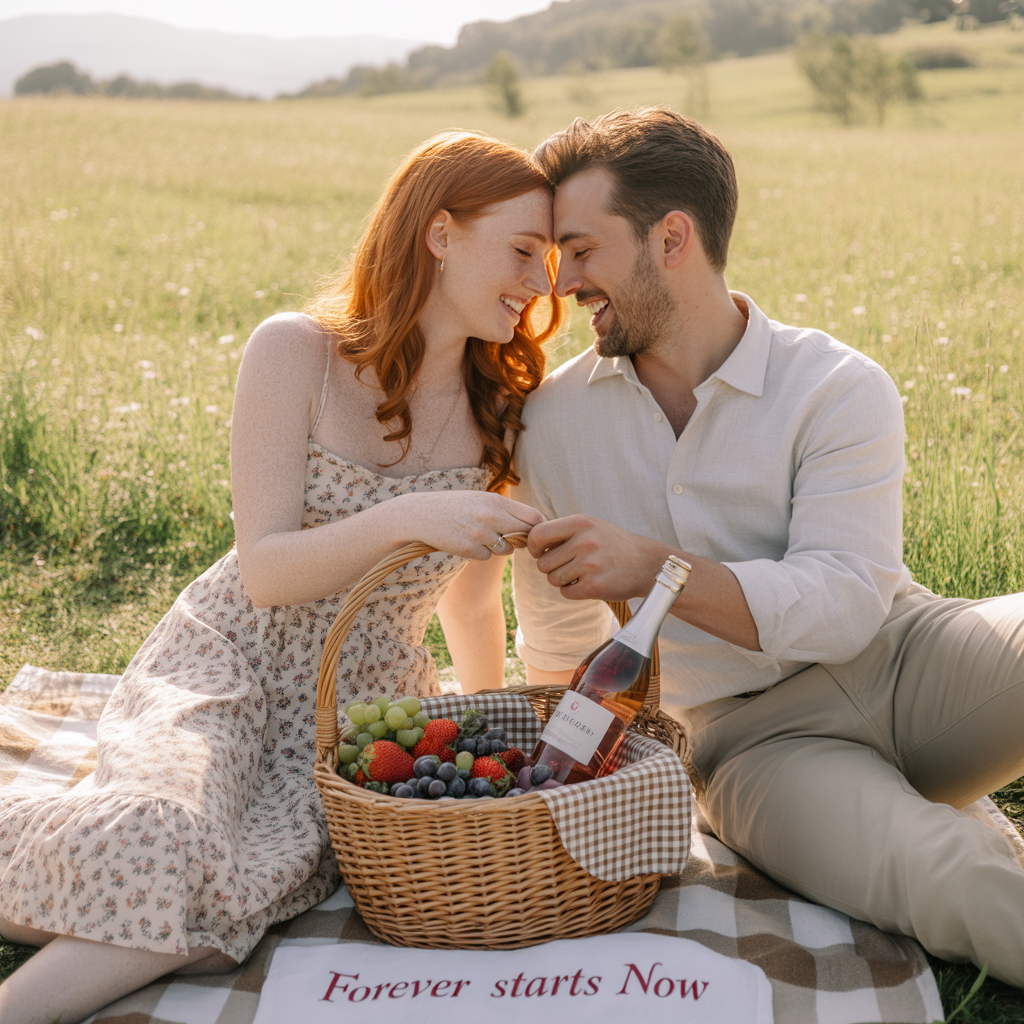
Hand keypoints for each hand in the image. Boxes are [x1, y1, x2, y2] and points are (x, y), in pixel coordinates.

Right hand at [389, 491, 545, 560]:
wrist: (421, 514)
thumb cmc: (455, 506)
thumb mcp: (481, 499)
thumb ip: (505, 510)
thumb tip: (534, 524)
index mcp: (497, 501)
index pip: (534, 516)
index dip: (540, 527)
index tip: (537, 534)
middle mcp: (491, 517)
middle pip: (526, 534)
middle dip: (525, 540)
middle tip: (516, 540)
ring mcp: (480, 534)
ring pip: (507, 550)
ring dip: (500, 547)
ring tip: (481, 536)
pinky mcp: (469, 549)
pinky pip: (487, 557)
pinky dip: (481, 553)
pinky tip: (466, 542)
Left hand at [526, 515, 672, 600]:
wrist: (648, 564)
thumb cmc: (614, 544)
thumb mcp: (591, 526)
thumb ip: (564, 530)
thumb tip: (532, 541)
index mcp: (580, 523)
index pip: (538, 534)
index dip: (533, 546)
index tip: (540, 551)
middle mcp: (584, 542)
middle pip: (542, 563)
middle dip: (551, 567)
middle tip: (569, 565)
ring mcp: (589, 564)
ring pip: (552, 579)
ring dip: (562, 580)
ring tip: (582, 573)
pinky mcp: (594, 586)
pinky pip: (566, 593)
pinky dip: (573, 591)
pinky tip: (589, 583)